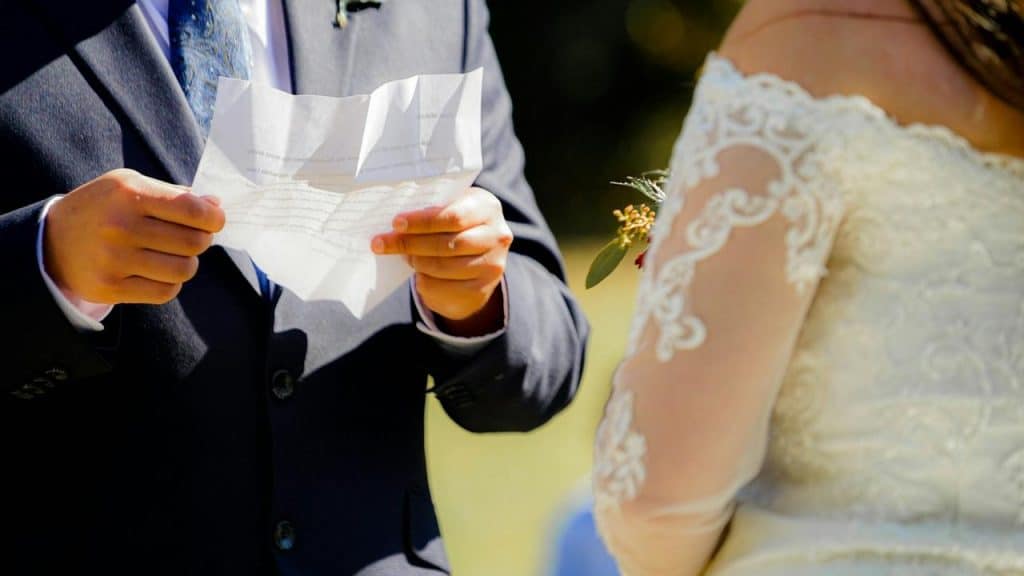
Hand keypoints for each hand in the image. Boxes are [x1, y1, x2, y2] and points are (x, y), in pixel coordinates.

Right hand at [44, 169, 225, 304]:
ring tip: (173, 254)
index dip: (214, 218)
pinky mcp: (110, 288)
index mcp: (129, 194)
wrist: (51, 241)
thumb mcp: (130, 186)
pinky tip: (158, 271)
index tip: (215, 220)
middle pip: (194, 242)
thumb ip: (174, 194)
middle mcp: (120, 226)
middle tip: (192, 236)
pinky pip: (166, 291)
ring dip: (187, 263)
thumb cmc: (103, 208)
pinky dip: (170, 282)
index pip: (191, 210)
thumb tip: (215, 206)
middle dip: (202, 240)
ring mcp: (114, 260)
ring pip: (184, 269)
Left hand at [371, 187, 512, 334]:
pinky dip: (425, 280)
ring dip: (416, 261)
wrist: (479, 261)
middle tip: (382, 243)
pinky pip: (444, 287)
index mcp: (487, 207)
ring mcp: (492, 265)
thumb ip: (433, 210)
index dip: (421, 221)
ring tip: (405, 256)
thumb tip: (395, 222)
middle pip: (446, 243)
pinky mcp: (482, 289)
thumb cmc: (457, 228)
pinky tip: (419, 273)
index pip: (453, 216)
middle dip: (410, 243)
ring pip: (443, 266)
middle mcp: (497, 236)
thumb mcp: (452, 210)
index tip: (395, 223)